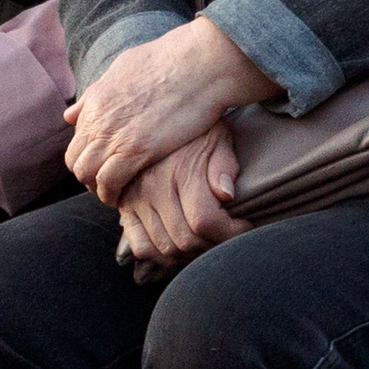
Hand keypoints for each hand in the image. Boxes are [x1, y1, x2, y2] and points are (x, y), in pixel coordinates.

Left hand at [66, 17, 276, 205]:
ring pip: (87, 175)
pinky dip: (112, 194)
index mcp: (94, 101)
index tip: (104, 168)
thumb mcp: (123, 69)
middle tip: (108, 186)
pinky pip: (109, 182)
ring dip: (99, 189)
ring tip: (116, 195)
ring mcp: (115, 134)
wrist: (198, 62)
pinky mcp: (137, 149)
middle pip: (75, 162)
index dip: (87, 160)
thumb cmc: (170, 61)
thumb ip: (96, 95)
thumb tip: (72, 114)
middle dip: (88, 178)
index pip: (75, 143)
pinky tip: (125, 198)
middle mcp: (98, 119)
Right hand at [116, 125, 244, 271]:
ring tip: (206, 239)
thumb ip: (224, 166)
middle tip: (227, 235)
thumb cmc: (196, 128)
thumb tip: (227, 195)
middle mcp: (152, 187)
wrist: (156, 112)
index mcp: (179, 171)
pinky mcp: (124, 207)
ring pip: (164, 248)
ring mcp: (135, 200)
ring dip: (190, 254)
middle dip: (213, 245)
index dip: (231, 233)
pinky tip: (180, 245)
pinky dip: (161, 256)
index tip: (244, 225)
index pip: (205, 221)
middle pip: (186, 241)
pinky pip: (140, 246)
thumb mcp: (218, 137)